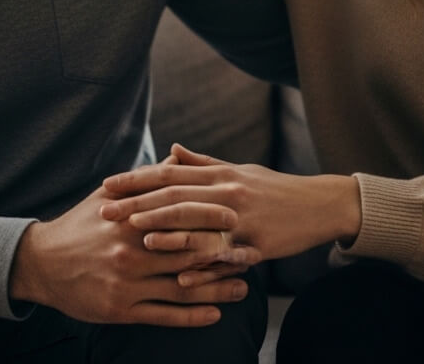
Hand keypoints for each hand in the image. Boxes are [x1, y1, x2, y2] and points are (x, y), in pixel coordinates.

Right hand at [8, 185, 259, 325]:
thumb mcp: (108, 194)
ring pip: (182, 288)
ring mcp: (128, 283)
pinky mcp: (121, 310)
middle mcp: (132, 251)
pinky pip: (163, 316)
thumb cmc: (80, 223)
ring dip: (216, 289)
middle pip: (188, 253)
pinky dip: (192, 316)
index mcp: (132, 219)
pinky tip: (215, 316)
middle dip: (223, 255)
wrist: (42, 262)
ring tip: (244, 288)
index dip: (212, 219)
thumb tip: (178, 158)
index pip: (180, 218)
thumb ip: (146, 179)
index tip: (240, 217)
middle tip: (254, 254)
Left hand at [101, 144, 361, 284]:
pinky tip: (180, 274)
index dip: (137, 179)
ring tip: (134, 234)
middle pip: (175, 197)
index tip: (107, 185)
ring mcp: (242, 218)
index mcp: (220, 174)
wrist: (318, 205)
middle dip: (138, 204)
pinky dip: (201, 265)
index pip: (169, 174)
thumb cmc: (273, 188)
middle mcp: (226, 191)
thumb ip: (202, 163)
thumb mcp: (237, 170)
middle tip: (105, 212)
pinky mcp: (257, 244)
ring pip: (198, 222)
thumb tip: (171, 150)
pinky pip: (225, 256)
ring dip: (164, 229)